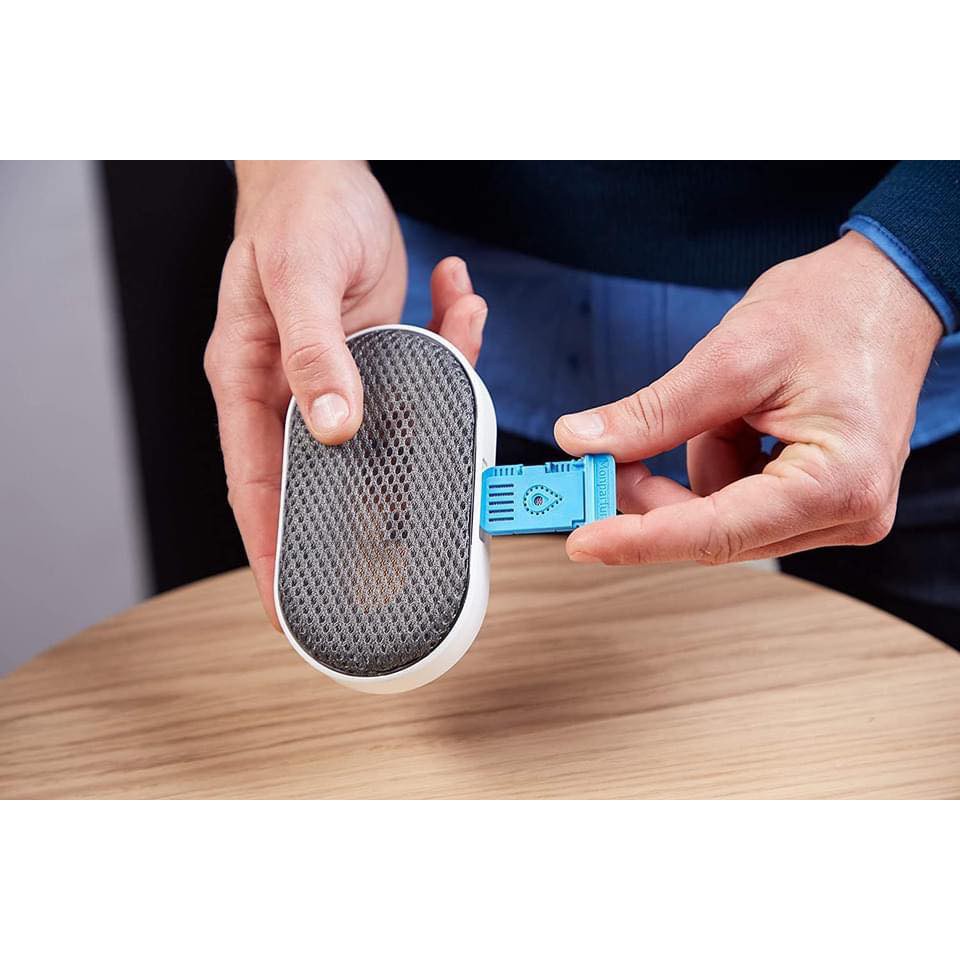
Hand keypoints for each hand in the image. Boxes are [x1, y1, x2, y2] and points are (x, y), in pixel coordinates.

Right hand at [205, 161, 486, 621]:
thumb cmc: (293, 210)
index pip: (256, 485)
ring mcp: (343, 373)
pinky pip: (424, 368)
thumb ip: (315, 353)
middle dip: (381, 496)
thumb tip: (333, 427)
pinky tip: (461, 301)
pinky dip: (452, 344)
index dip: (270, 552)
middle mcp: (296, 389)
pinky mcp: (381, 350)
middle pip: (333, 471)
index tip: (289, 609)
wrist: (323, 159)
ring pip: (395, 420)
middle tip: (426, 527)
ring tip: (461, 341)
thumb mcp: (298, 277)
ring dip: (439, 400)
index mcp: (252, 382)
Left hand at [554, 231, 941, 564]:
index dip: (639, 539)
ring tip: (724, 407)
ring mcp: (833, 512)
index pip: (717, 532)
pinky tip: (739, 420)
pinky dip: (715, 462)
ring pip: (718, 518)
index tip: (582, 540)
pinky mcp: (816, 501)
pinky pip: (736, 501)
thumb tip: (583, 441)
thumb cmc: (831, 310)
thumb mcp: (730, 356)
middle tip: (605, 454)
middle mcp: (844, 513)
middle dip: (654, 495)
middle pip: (714, 532)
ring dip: (693, 466)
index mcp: (837, 483)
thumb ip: (653, 413)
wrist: (884, 290)